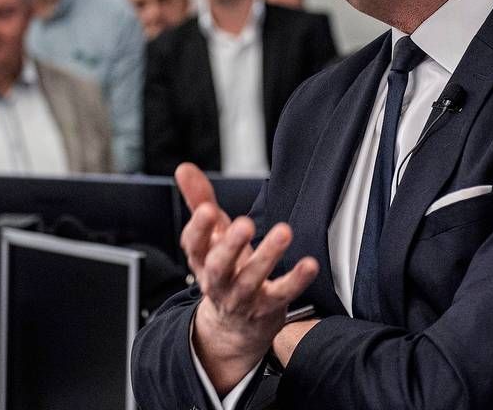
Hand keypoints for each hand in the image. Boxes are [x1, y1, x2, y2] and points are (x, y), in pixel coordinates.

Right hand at [175, 163, 318, 393]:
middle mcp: (218, 281)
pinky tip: (309, 264)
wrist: (234, 326)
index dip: (198, 229)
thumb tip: (184, 168)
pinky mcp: (267, 308)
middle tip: (245, 224)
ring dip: (267, 256)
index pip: (193, 245)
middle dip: (230, 245)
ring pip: (251, 280)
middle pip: (218, 266)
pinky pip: (282, 294)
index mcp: (201, 260)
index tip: (207, 209)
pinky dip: (296, 280)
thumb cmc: (224, 268)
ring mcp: (242, 297)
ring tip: (284, 232)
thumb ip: (198, 200)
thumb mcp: (210, 235)